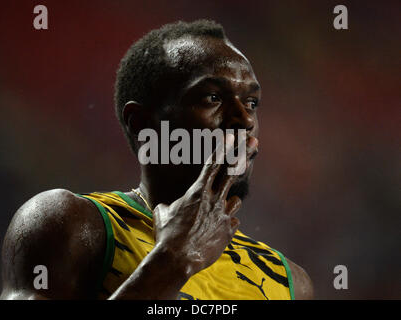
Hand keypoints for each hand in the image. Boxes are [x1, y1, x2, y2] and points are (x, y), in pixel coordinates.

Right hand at [153, 133, 257, 275]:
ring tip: (222, 207)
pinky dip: (227, 223)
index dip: (223, 148)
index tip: (232, 136)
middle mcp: (214, 199)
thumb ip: (169, 206)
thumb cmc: (166, 233)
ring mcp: (224, 215)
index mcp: (197, 191)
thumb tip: (165, 207)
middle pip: (232, 173)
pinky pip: (233, 222)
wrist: (178, 258)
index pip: (212, 164)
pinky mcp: (229, 232)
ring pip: (235, 201)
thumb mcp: (161, 214)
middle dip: (242, 155)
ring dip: (230, 201)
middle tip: (252, 142)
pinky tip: (219, 230)